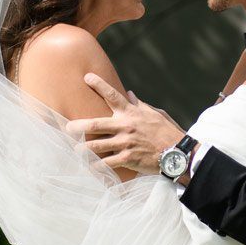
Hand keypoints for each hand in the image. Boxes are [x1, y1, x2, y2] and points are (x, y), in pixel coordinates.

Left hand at [66, 75, 186, 173]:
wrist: (177, 152)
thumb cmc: (166, 131)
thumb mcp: (155, 113)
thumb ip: (139, 104)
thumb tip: (128, 94)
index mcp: (131, 112)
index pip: (112, 95)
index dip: (98, 84)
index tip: (86, 77)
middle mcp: (125, 126)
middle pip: (96, 124)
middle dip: (78, 126)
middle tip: (67, 127)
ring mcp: (125, 143)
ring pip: (97, 146)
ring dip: (84, 149)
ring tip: (74, 150)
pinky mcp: (128, 158)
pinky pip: (107, 163)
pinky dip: (97, 165)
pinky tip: (90, 167)